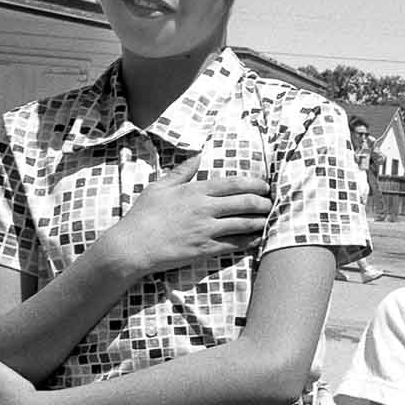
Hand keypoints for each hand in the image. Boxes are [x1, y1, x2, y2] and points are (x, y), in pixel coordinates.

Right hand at [99, 153, 270, 277]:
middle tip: (271, 203)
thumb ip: (181, 172)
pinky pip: (234, 245)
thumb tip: (197, 155)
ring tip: (269, 219)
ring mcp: (206, 230)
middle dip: (263, 202)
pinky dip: (250, 241)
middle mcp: (205, 209)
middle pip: (245, 203)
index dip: (254, 184)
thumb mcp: (159, 188)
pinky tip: (258, 239)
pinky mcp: (205, 250)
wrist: (133, 247)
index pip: (234, 184)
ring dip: (261, 221)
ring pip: (244, 224)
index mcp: (195, 191)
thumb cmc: (142, 216)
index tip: (265, 186)